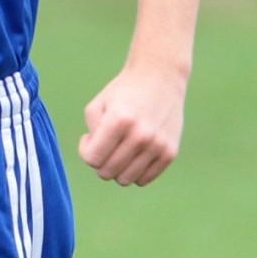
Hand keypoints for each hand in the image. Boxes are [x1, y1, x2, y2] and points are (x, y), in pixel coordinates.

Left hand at [78, 64, 186, 186]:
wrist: (161, 77)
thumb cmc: (122, 92)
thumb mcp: (97, 106)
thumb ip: (90, 135)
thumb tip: (97, 161)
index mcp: (119, 121)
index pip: (92, 159)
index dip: (85, 151)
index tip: (90, 138)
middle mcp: (141, 135)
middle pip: (107, 172)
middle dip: (100, 162)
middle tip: (105, 144)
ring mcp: (158, 145)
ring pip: (125, 180)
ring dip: (116, 169)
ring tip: (118, 149)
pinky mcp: (170, 153)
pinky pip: (143, 180)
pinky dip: (134, 172)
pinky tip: (133, 153)